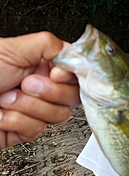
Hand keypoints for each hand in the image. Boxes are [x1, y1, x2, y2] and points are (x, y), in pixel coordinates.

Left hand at [0, 32, 79, 147]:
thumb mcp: (10, 49)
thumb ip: (47, 45)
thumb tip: (72, 51)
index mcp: (38, 64)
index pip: (74, 71)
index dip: (70, 75)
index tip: (57, 73)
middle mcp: (39, 87)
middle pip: (72, 96)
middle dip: (47, 92)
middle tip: (26, 84)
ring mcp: (33, 110)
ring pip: (57, 115)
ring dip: (27, 107)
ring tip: (6, 99)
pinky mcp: (24, 130)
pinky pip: (37, 130)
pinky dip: (16, 122)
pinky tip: (2, 115)